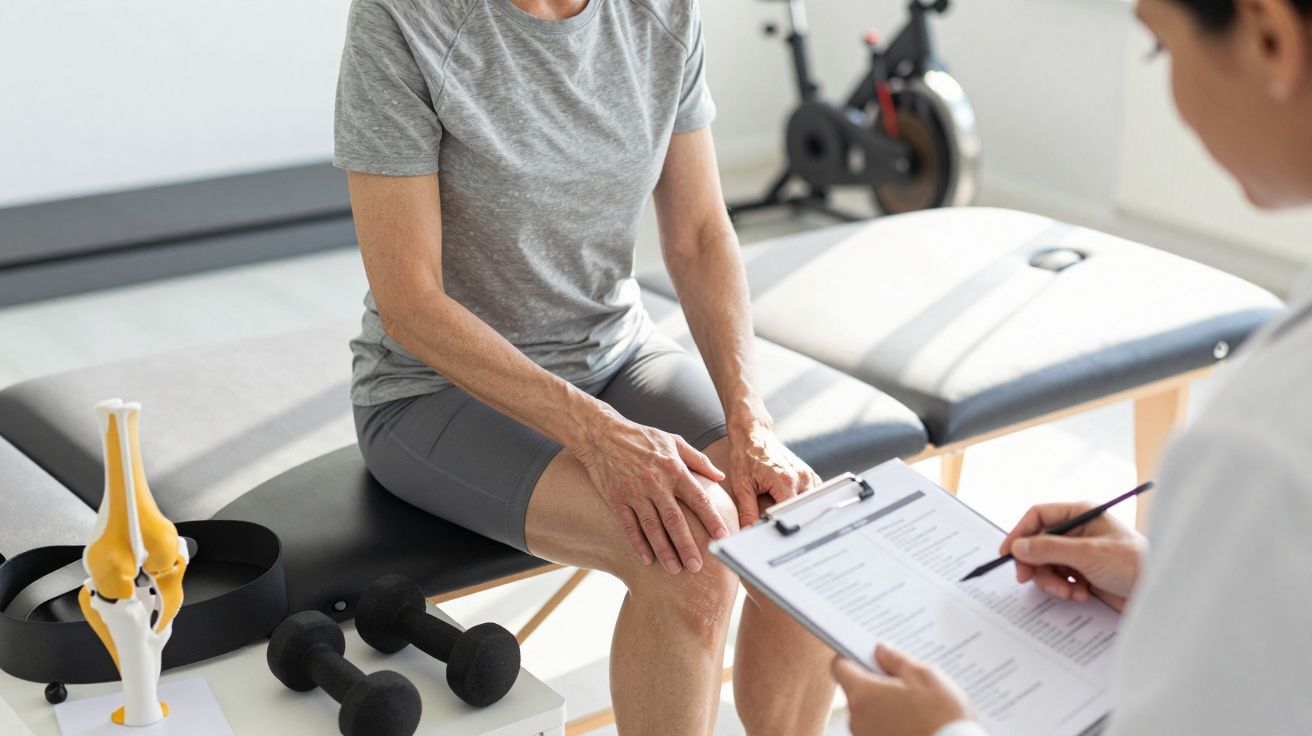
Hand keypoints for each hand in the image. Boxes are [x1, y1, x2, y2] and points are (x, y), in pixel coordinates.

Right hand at [573, 407, 729, 573]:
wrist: (602, 435)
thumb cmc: (642, 438)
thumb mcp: (674, 441)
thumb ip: (698, 460)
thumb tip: (721, 476)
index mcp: (673, 468)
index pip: (697, 497)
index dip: (711, 518)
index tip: (722, 537)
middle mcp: (655, 482)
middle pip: (675, 519)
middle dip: (687, 545)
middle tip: (697, 566)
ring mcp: (634, 492)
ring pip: (652, 527)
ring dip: (664, 550)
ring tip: (675, 569)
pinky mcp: (617, 499)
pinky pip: (629, 526)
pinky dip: (638, 543)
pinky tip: (647, 559)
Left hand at [726, 420, 821, 526]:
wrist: (753, 435)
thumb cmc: (746, 457)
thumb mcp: (742, 486)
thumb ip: (747, 511)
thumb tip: (748, 531)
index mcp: (785, 481)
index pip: (790, 512)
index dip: (780, 523)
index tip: (772, 529)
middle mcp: (800, 477)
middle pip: (801, 509)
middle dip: (789, 517)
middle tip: (775, 521)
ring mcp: (807, 474)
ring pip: (809, 503)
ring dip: (797, 509)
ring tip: (782, 509)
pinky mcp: (809, 473)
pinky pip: (812, 494)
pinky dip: (803, 501)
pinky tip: (790, 501)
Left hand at [833, 644, 971, 735]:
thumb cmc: (942, 718)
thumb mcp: (925, 677)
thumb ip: (897, 660)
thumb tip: (881, 651)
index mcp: (863, 694)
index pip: (839, 667)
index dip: (850, 657)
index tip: (866, 654)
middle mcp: (856, 719)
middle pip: (856, 690)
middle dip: (875, 682)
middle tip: (903, 680)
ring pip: (867, 711)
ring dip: (884, 705)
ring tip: (915, 706)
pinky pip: (877, 729)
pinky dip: (890, 723)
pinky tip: (914, 722)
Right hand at [999, 502, 1146, 610]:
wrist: (1159, 594)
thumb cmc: (1135, 564)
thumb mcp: (1088, 554)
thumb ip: (1049, 549)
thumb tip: (1018, 547)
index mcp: (1081, 515)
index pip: (1038, 516)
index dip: (1020, 533)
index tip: (1007, 553)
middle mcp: (1078, 532)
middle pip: (1038, 543)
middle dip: (1036, 564)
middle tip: (1029, 579)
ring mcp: (1080, 554)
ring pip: (1046, 564)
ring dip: (1052, 581)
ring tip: (1068, 592)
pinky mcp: (1084, 574)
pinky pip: (1059, 579)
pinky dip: (1064, 589)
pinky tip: (1081, 595)